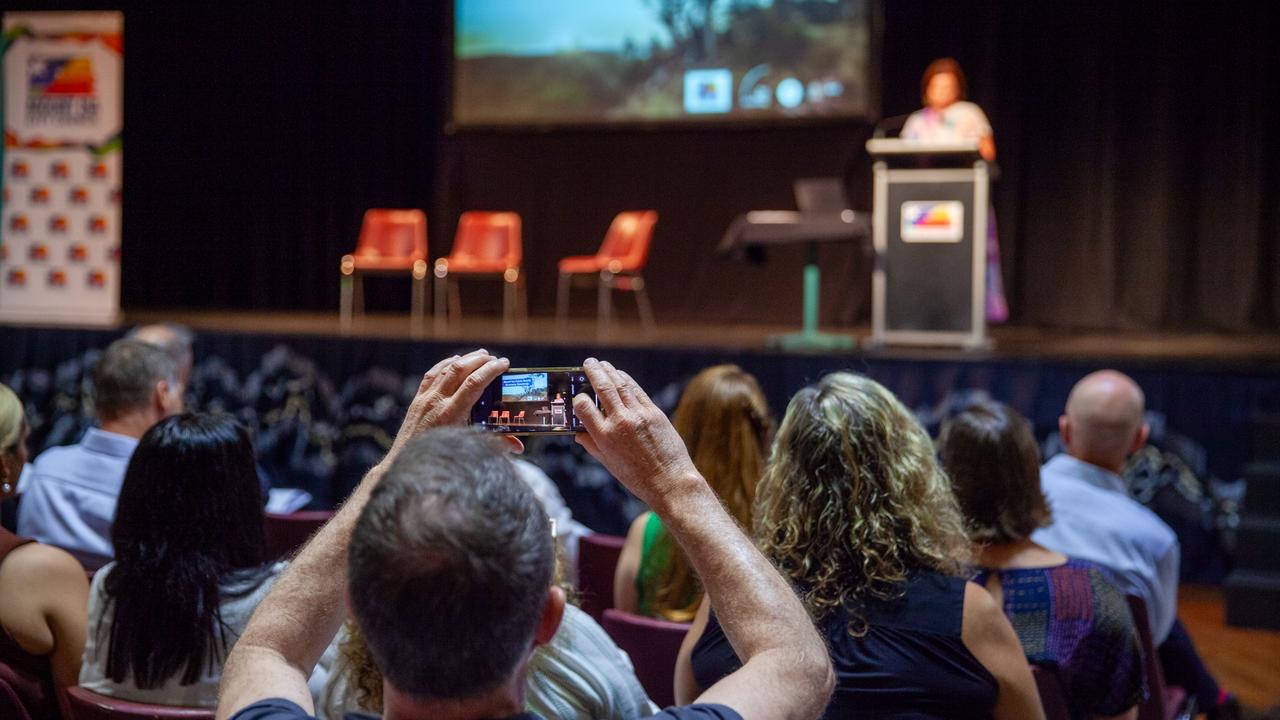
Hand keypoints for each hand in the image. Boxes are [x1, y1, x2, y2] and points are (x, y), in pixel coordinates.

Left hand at [390, 350, 508, 454]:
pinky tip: (456, 360)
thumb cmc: (438, 459)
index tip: (504, 364)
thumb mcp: (468, 451)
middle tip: (495, 358)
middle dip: (480, 360)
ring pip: (446, 368)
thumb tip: (518, 446)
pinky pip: (432, 374)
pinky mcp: (417, 400)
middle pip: (460, 370)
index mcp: (451, 415)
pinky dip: (446, 364)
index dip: (491, 370)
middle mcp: (436, 402)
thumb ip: (494, 445)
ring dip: (465, 359)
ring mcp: (424, 399)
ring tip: (481, 355)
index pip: (474, 383)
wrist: (404, 464)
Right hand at [574, 358, 700, 509]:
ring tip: (602, 364)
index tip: (578, 396)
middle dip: (594, 372)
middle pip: (603, 388)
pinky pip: (637, 391)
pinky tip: (621, 375)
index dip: (578, 399)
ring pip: (621, 385)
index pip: (583, 407)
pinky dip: (627, 380)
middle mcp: (620, 422)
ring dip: (610, 371)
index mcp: (604, 437)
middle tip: (588, 362)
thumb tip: (579, 433)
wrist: (670, 481)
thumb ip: (592, 445)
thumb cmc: (637, 477)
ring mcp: (639, 415)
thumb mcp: (608, 464)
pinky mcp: (654, 412)